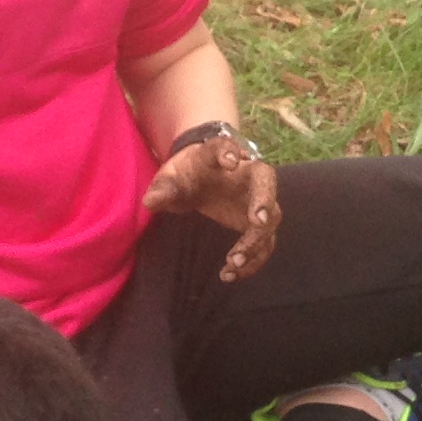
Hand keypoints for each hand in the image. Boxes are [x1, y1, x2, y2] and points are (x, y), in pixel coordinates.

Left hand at [142, 133, 281, 281]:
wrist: (200, 176)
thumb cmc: (186, 174)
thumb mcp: (169, 179)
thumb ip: (163, 189)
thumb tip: (150, 202)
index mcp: (220, 155)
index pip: (226, 146)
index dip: (229, 151)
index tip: (230, 162)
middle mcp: (246, 173)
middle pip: (266, 180)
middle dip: (265, 200)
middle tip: (258, 222)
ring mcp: (257, 199)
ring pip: (271, 217)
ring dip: (256, 241)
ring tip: (233, 261)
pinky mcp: (258, 223)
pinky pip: (264, 243)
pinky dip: (252, 261)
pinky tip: (230, 274)